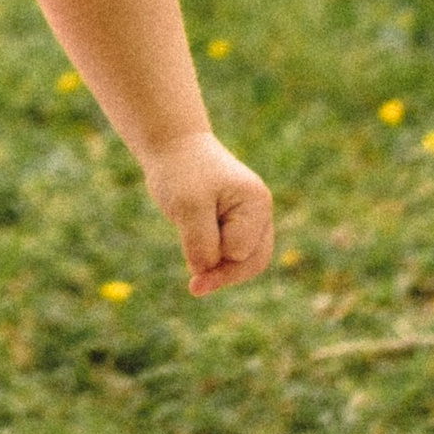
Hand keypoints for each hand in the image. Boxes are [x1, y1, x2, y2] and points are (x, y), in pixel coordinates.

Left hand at [141, 132, 273, 296]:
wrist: (173, 148)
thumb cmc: (181, 173)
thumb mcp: (187, 207)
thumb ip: (201, 244)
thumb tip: (205, 272)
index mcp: (256, 203)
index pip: (239, 250)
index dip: (213, 250)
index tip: (189, 230)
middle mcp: (261, 213)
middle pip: (254, 263)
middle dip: (222, 274)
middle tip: (192, 284)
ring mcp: (251, 221)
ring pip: (244, 264)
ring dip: (218, 269)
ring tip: (193, 270)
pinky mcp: (237, 226)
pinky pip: (232, 258)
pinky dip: (214, 262)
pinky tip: (195, 259)